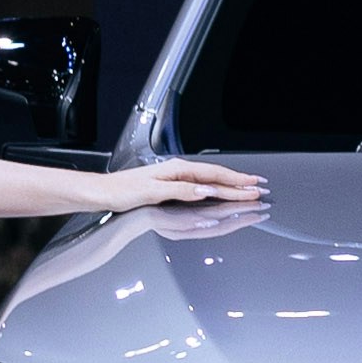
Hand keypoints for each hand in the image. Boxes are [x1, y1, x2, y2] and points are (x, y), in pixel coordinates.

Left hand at [98, 158, 266, 212]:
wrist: (102, 193)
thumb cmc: (121, 191)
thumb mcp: (152, 191)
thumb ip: (181, 190)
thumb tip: (206, 190)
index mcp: (176, 169)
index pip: (213, 176)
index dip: (235, 182)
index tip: (253, 186)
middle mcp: (177, 171)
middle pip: (215, 177)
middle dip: (238, 183)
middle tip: (259, 188)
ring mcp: (174, 178)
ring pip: (209, 182)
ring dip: (229, 186)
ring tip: (246, 189)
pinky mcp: (169, 187)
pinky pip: (199, 187)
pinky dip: (214, 190)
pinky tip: (220, 192)